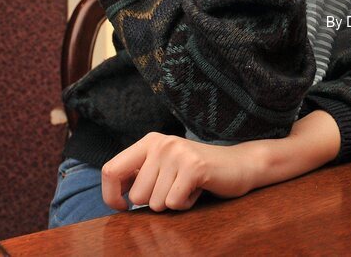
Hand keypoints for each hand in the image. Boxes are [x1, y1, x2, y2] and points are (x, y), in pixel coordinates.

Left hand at [101, 133, 263, 211]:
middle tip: (176, 187)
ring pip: (155, 203)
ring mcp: (178, 153)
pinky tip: (198, 189)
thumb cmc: (197, 173)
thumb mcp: (164, 168)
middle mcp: (161, 143)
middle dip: (154, 202)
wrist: (240, 165)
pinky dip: (186, 204)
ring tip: (188, 186)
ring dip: (172, 203)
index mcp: (149, 141)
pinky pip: (174, 203)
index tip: (123, 207)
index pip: (110, 170)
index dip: (111, 195)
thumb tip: (114, 196)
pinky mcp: (194, 167)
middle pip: (136, 196)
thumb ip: (140, 176)